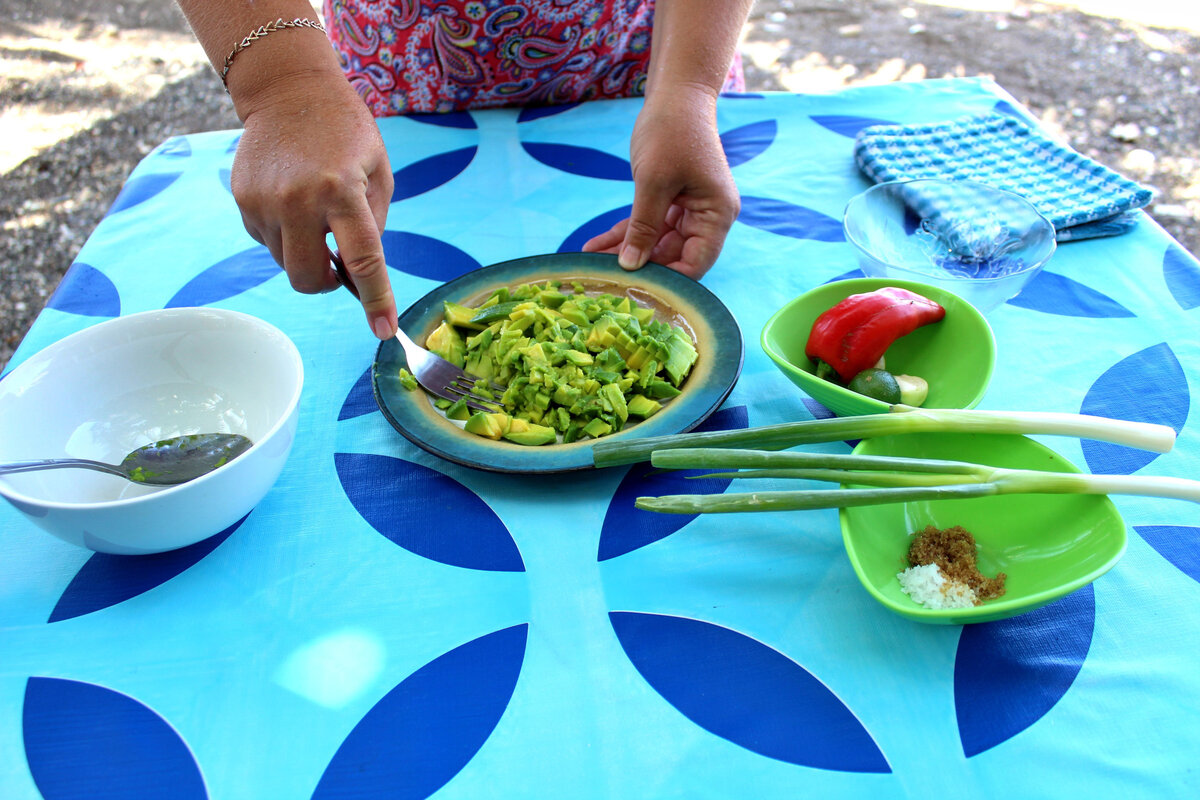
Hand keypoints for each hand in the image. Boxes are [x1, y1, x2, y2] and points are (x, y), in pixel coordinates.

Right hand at [230, 69, 396, 338]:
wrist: (289, 91)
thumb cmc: (345, 133)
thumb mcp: (378, 172)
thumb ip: (373, 225)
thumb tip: (358, 276)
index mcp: (341, 191)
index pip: (362, 259)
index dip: (376, 299)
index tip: (384, 329)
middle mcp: (298, 199)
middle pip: (310, 279)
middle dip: (327, 283)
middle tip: (338, 263)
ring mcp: (264, 201)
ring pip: (287, 264)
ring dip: (306, 254)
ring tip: (315, 214)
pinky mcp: (242, 200)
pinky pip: (267, 242)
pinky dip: (285, 236)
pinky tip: (292, 202)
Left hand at [583, 87, 738, 279]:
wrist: (674, 94)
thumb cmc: (672, 132)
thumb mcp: (654, 182)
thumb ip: (644, 227)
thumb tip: (631, 266)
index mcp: (717, 215)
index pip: (697, 263)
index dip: (669, 279)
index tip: (635, 289)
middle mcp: (707, 217)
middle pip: (674, 256)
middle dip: (639, 266)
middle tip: (604, 278)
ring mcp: (687, 210)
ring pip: (654, 243)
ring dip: (624, 252)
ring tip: (591, 264)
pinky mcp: (668, 202)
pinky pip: (644, 226)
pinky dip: (622, 234)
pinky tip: (594, 246)